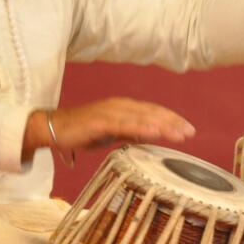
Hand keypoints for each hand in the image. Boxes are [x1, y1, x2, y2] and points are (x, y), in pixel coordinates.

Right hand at [22, 98, 195, 161]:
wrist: (52, 128)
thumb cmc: (80, 131)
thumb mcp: (110, 133)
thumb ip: (128, 132)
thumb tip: (147, 137)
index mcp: (123, 107)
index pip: (153, 111)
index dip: (171, 119)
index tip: (188, 129)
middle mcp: (119, 105)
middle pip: (152, 112)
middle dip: (172, 122)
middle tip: (190, 132)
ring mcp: (110, 112)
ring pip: (142, 117)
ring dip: (162, 125)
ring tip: (179, 134)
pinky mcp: (100, 121)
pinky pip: (124, 125)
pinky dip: (141, 128)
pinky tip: (155, 133)